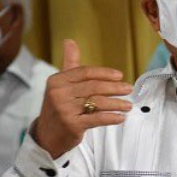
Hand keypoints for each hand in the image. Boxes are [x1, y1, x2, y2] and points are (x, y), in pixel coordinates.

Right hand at [34, 40, 132, 157]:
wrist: (47, 135)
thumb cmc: (59, 107)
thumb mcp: (61, 84)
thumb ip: (69, 64)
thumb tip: (70, 41)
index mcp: (57, 81)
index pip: (85, 72)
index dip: (104, 73)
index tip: (120, 75)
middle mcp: (59, 94)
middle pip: (94, 87)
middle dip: (114, 88)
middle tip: (129, 89)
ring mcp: (65, 110)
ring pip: (97, 103)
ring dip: (117, 103)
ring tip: (128, 105)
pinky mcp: (72, 125)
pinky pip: (97, 119)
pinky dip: (111, 117)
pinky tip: (121, 117)